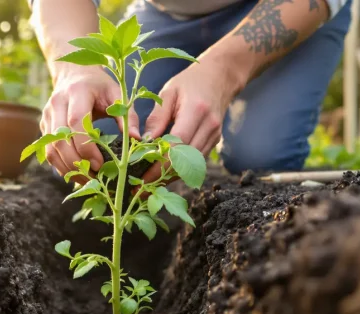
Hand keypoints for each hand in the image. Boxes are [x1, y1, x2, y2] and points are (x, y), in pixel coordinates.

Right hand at [42, 68, 140, 182]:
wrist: (74, 73)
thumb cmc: (99, 85)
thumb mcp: (117, 93)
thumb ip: (127, 115)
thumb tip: (136, 139)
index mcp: (77, 92)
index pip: (76, 123)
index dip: (86, 147)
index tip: (100, 164)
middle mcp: (57, 103)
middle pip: (60, 140)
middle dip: (76, 163)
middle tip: (94, 177)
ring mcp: (47, 115)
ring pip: (50, 149)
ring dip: (67, 168)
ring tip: (86, 180)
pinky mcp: (44, 126)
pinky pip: (48, 151)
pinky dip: (61, 166)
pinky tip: (76, 174)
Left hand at [139, 61, 241, 186]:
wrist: (219, 78)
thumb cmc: (189, 82)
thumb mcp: (168, 93)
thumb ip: (157, 119)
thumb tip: (143, 143)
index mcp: (197, 111)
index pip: (178, 145)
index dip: (159, 164)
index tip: (141, 176)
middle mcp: (209, 126)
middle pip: (185, 161)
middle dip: (161, 177)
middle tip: (140, 189)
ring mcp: (214, 136)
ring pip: (191, 167)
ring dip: (170, 178)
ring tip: (148, 186)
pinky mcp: (214, 142)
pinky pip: (195, 163)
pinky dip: (179, 171)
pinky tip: (162, 175)